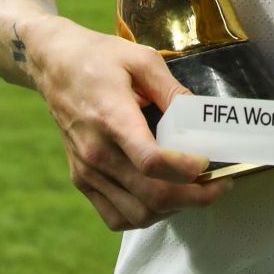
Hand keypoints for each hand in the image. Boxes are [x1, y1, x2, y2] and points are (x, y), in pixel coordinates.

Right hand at [25, 15, 230, 230]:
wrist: (55, 66)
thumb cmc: (100, 58)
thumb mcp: (141, 58)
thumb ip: (172, 89)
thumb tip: (200, 114)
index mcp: (113, 118)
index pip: (151, 162)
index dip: (185, 170)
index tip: (207, 163)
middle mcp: (97, 152)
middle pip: (150, 196)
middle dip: (193, 198)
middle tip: (219, 186)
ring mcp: (87, 171)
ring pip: (136, 214)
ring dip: (172, 210)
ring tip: (194, 192)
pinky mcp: (81, 179)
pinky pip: (115, 216)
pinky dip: (144, 216)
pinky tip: (163, 198)